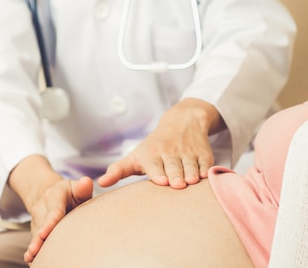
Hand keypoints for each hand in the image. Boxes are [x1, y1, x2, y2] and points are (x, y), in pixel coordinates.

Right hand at [24, 176, 92, 263]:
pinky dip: (33, 251)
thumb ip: (82, 187)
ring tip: (31, 258)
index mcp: (54, 197)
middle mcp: (42, 208)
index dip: (49, 223)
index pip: (53, 212)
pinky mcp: (35, 230)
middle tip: (35, 251)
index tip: (44, 233)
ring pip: (35, 235)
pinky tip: (31, 261)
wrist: (49, 194)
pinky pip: (34, 240)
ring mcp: (37, 220)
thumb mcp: (75, 187)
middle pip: (41, 226)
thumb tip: (87, 182)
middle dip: (38, 240)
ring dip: (34, 247)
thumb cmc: (69, 193)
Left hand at [98, 98, 220, 188]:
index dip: (158, 173)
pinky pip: (206, 164)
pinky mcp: (204, 154)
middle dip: (175, 175)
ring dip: (191, 173)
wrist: (182, 123)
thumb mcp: (135, 157)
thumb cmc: (154, 147)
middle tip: (177, 184)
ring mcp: (188, 153)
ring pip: (191, 166)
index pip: (154, 165)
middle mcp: (170, 153)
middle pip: (174, 167)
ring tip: (191, 181)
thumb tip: (100, 183)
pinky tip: (205, 177)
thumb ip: (118, 170)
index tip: (160, 181)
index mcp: (152, 154)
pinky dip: (207, 170)